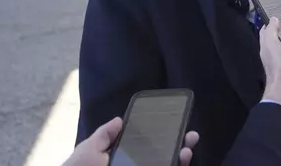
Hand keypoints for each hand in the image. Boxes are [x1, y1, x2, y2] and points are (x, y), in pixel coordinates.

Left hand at [63, 118, 199, 165]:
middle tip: (190, 137)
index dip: (162, 137)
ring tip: (186, 151)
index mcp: (122, 159)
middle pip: (161, 157)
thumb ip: (105, 135)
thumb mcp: (89, 150)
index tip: (175, 125)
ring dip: (179, 160)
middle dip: (178, 147)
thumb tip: (120, 119)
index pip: (146, 147)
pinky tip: (180, 161)